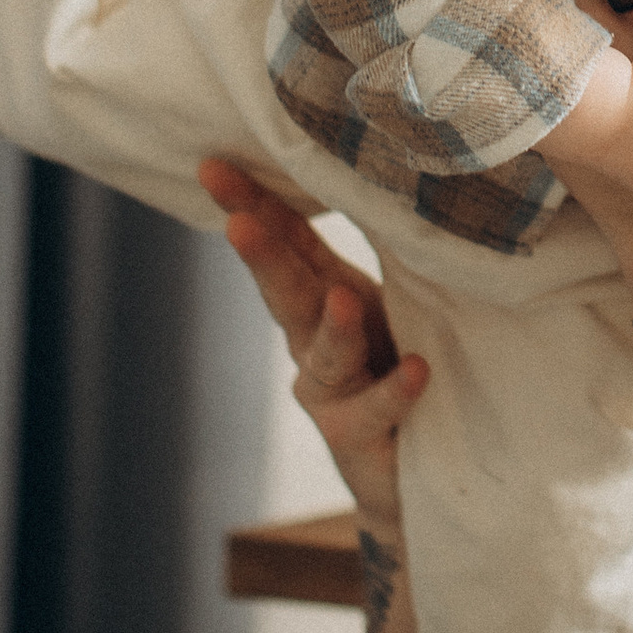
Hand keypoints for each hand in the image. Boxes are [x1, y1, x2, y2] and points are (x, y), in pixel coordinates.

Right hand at [198, 158, 426, 528]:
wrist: (416, 468)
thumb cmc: (402, 360)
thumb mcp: (393, 296)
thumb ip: (387, 247)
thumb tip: (390, 170)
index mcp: (325, 292)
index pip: (286, 241)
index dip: (253, 204)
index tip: (214, 165)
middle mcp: (315, 341)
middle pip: (287, 293)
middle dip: (263, 257)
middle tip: (239, 223)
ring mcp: (332, 392)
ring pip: (328, 356)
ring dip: (335, 328)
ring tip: (341, 299)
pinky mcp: (359, 438)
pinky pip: (378, 409)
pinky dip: (396, 390)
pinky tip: (418, 370)